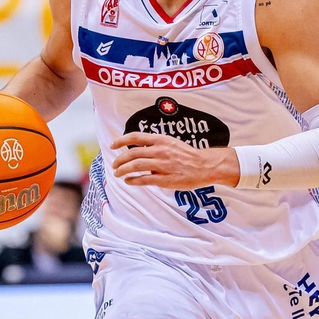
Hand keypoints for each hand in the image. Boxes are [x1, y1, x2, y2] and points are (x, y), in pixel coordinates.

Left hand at [110, 133, 240, 187]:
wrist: (205, 166)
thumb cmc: (188, 155)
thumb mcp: (171, 143)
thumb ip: (155, 145)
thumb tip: (138, 151)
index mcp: (161, 140)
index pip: (136, 137)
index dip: (121, 140)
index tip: (113, 145)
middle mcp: (161, 151)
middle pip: (132, 153)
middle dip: (120, 160)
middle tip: (114, 165)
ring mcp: (163, 165)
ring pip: (136, 166)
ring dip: (123, 170)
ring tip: (118, 174)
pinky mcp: (166, 179)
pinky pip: (144, 179)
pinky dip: (133, 180)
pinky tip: (129, 181)